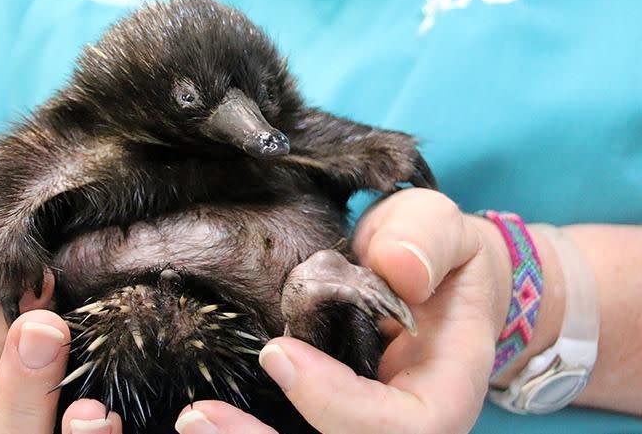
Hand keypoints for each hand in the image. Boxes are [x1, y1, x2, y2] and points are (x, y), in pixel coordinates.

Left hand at [168, 188, 512, 433]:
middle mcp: (404, 418)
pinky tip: (206, 418)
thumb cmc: (438, 255)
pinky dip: (251, 429)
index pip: (405, 424)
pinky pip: (295, 431)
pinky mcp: (329, 414)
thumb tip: (398, 269)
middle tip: (204, 415)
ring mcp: (363, 420)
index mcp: (444, 387)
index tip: (280, 352)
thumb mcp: (443, 228)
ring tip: (197, 420)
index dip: (339, 401)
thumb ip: (428, 239)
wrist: (436, 277)